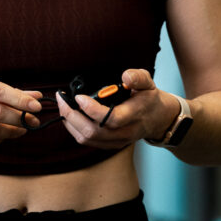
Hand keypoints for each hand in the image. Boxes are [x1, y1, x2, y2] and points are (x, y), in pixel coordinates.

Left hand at [58, 69, 173, 148]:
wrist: (158, 119)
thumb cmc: (149, 98)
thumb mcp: (148, 82)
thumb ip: (138, 77)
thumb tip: (125, 76)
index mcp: (134, 115)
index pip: (111, 119)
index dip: (91, 109)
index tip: (79, 96)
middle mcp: (125, 132)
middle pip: (93, 132)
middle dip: (73, 116)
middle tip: (62, 100)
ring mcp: (117, 141)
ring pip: (87, 139)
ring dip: (70, 123)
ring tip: (63, 105)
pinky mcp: (110, 144)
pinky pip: (88, 141)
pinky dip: (74, 129)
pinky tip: (70, 115)